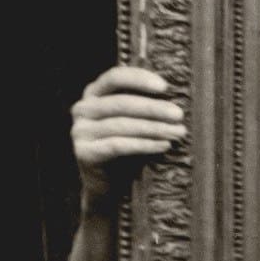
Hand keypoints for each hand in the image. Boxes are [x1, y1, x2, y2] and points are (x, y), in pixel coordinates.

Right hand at [71, 66, 184, 205]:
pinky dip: (144, 145)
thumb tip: (178, 100)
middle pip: (121, 103)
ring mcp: (80, 131)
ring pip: (121, 125)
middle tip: (179, 115)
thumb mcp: (137, 120)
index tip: (165, 87)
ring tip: (178, 132)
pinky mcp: (84, 152)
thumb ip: (147, 105)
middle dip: (154, 108)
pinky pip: (117, 145)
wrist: (111, 182)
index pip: (114, 77)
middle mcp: (83, 109)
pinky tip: (164, 145)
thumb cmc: (130, 144)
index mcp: (95, 93)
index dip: (139, 79)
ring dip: (154, 128)